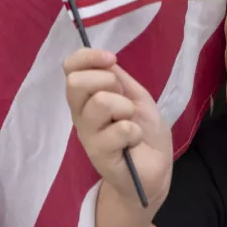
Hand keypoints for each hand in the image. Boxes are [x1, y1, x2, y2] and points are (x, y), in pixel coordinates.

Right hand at [64, 48, 173, 207]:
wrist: (155, 168)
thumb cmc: (143, 131)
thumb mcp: (136, 97)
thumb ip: (120, 79)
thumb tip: (106, 59)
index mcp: (87, 97)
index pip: (70, 68)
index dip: (88, 57)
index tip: (111, 58)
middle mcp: (81, 114)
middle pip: (76, 82)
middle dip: (108, 82)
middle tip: (123, 100)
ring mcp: (88, 135)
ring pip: (100, 103)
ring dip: (125, 108)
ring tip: (131, 123)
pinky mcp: (99, 155)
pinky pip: (120, 129)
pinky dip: (135, 132)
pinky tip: (134, 142)